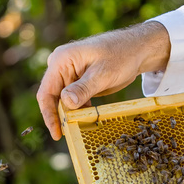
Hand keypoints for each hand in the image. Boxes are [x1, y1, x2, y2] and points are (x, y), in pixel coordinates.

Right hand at [37, 21, 170, 139]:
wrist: (137, 49)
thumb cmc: (121, 55)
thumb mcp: (103, 74)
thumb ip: (83, 88)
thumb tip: (65, 102)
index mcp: (61, 60)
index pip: (47, 91)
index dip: (49, 114)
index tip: (56, 133)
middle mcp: (61, 66)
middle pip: (53, 97)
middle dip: (60, 116)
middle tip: (70, 134)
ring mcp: (70, 73)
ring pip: (64, 100)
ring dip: (71, 114)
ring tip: (79, 128)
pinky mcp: (79, 81)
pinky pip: (74, 98)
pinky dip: (79, 109)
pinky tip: (87, 118)